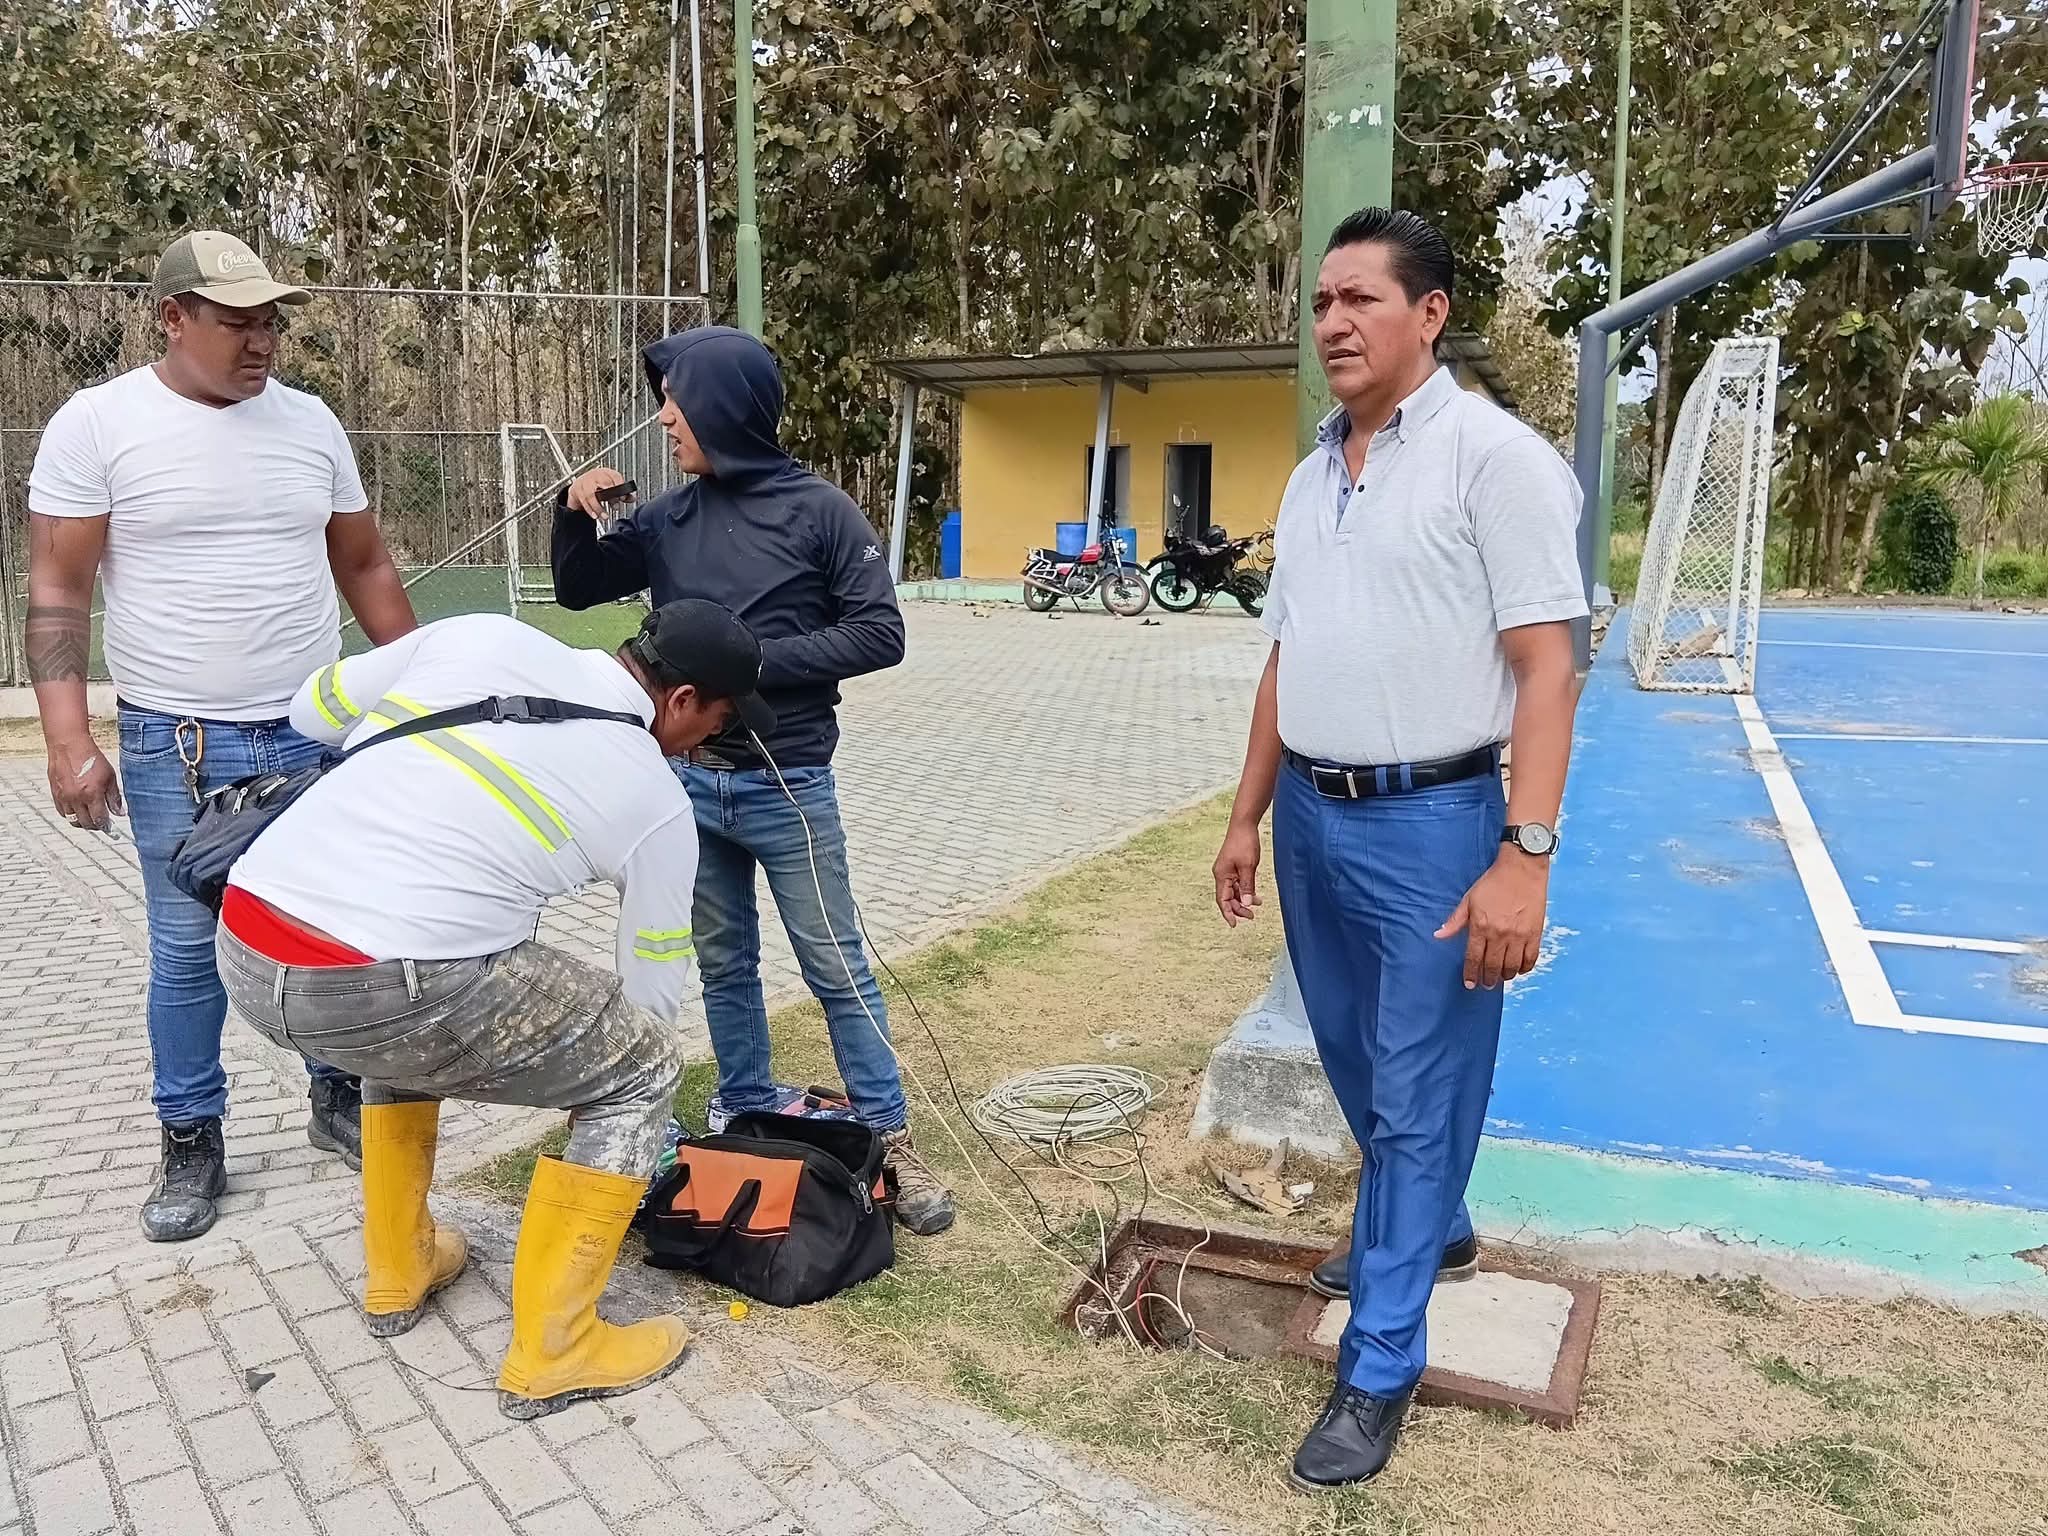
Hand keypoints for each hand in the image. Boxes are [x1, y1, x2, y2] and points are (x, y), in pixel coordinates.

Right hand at [47, 735, 121, 832]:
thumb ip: (114, 797)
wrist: (68, 745)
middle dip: (96, 826)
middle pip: (86, 823)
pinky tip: (79, 810)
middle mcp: (75, 798)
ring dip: (83, 822)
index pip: (99, 819)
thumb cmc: (91, 758)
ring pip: (73, 820)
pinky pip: (63, 812)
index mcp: (91, 794)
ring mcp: (63, 797)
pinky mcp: (54, 794)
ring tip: (91, 817)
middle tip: (102, 823)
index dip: (106, 826)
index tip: (111, 828)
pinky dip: (71, 815)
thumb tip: (120, 813)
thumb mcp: (110, 776)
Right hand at [566, 467, 629, 519]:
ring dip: (598, 507)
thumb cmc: (598, 485)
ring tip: (605, 517)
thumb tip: (632, 498)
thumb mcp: (610, 488)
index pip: (615, 476)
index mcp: (606, 473)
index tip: (623, 498)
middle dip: (611, 496)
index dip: (620, 486)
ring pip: (591, 494)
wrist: (579, 485)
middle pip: (603, 483)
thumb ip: (622, 494)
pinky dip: (590, 510)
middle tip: (616, 506)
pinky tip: (595, 516)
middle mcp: (595, 475)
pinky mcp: (577, 489)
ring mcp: (585, 482)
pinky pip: (583, 501)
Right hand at [1213, 820, 1262, 926]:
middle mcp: (1221, 874)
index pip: (1222, 900)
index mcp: (1221, 875)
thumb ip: (1247, 886)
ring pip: (1233, 891)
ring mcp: (1227, 871)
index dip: (1228, 913)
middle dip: (1238, 908)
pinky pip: (1237, 884)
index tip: (1234, 925)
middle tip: (1252, 916)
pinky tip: (1255, 895)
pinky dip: (1245, 891)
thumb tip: (1246, 903)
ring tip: (1257, 905)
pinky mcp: (1233, 867)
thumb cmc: (1245, 843)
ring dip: (1243, 899)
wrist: (1244, 824)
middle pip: (1227, 897)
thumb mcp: (1248, 867)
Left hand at [1436, 848, 1548, 989]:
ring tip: (1501, 977)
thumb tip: (1439, 934)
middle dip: (1488, 979)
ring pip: (1511, 966)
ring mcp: (1519, 935)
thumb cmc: (1493, 883)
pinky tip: (1519, 968)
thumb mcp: (1469, 899)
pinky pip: (1530, 959)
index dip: (1471, 973)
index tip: (1470, 984)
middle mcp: (1499, 934)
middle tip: (1486, 984)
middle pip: (1492, 966)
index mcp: (1481, 926)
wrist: (1521, 869)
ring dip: (1505, 975)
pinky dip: (1524, 968)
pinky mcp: (1534, 933)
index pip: (1473, 957)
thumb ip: (1455, 920)